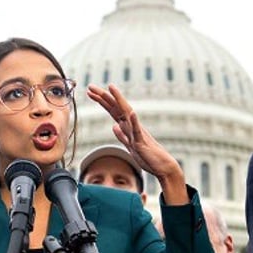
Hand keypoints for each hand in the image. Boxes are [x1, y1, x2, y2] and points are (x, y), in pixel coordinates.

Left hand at [87, 84, 186, 203]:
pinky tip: (131, 112)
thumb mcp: (130, 146)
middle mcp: (132, 125)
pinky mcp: (141, 142)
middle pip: (116, 107)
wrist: (162, 165)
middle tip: (91, 86)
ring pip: (126, 113)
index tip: (91, 92)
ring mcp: (137, 132)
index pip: (113, 110)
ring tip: (110, 88)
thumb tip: (114, 126)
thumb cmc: (147, 156)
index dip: (102, 101)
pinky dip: (134, 121)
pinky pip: (137, 131)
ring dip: (118, 101)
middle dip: (103, 96)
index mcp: (128, 126)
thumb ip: (122, 136)